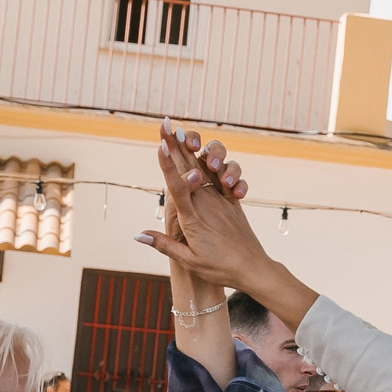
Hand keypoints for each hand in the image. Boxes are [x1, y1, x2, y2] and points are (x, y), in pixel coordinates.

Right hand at [138, 125, 270, 294]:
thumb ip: (163, 245)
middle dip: (175, 144)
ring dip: (190, 149)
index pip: (177, 186)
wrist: (254, 268)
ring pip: (202, 168)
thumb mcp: (190, 261)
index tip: (161, 144)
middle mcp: (207, 203)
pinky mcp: (231, 201)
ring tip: (180, 131)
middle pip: (187, 168)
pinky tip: (202, 151)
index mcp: (194, 218)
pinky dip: (209, 163)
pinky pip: (220, 177)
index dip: (168, 164)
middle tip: (165, 123)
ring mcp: (220, 200)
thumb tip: (137, 235)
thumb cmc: (221, 269)